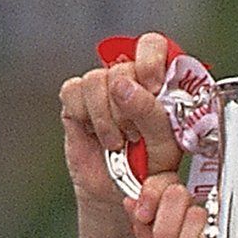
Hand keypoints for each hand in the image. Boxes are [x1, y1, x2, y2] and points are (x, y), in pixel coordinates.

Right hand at [59, 32, 188, 211]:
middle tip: (135, 135)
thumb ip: (154, 115)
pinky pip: (73, 91)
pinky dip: (85, 116)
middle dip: (129, 107)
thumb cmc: (150, 168)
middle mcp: (129, 77)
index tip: (153, 88)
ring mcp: (101, 86)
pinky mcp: (75, 98)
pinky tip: (96, 136)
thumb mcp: (164, 146)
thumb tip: (123, 86)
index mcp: (160, 80)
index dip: (150, 61)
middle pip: (122, 67)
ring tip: (117, 143)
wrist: (120, 193)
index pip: (153, 44)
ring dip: (107, 118)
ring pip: (96, 79)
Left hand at [124, 175, 237, 237]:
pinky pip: (221, 226)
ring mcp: (227, 232)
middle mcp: (204, 225)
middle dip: (165, 229)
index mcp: (179, 227)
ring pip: (197, 213)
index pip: (163, 188)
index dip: (150, 195)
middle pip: (178, 195)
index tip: (142, 213)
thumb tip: (128, 199)